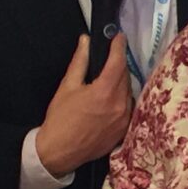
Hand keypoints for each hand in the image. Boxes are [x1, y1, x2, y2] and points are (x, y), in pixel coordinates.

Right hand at [33, 34, 133, 175]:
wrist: (59, 152)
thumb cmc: (60, 118)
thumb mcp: (67, 86)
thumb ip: (80, 62)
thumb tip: (86, 41)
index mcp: (104, 92)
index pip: (118, 62)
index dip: (119, 46)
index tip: (118, 36)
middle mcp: (119, 105)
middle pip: (125, 76)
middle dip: (118, 64)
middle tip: (110, 57)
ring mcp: (124, 119)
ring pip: (128, 92)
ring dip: (121, 82)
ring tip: (108, 79)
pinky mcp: (124, 131)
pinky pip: (128, 107)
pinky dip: (122, 99)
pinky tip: (111, 98)